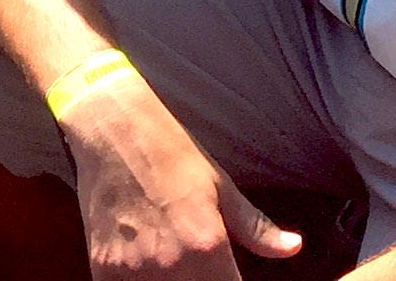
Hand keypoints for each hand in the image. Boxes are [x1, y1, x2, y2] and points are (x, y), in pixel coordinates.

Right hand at [60, 72, 302, 277]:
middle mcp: (170, 266)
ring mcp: (132, 271)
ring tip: (174, 264)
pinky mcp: (102, 270)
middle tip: (202, 268)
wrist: (111, 130)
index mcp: (207, 247)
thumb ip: (256, 229)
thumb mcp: (221, 187)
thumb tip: (294, 248)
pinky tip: (145, 267)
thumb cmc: (171, 153)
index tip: (227, 275)